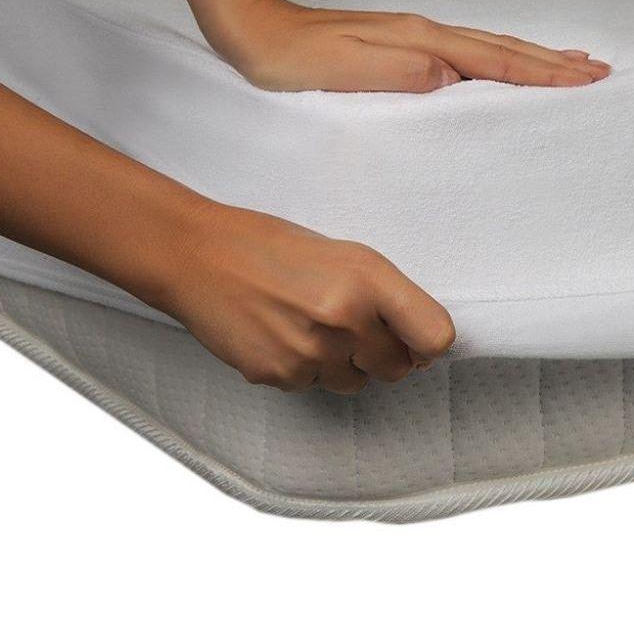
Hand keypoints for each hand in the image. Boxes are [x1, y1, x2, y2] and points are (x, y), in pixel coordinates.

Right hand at [162, 203, 455, 393]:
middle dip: (382, 356)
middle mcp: (345, 318)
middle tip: (352, 328)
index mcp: (368, 278)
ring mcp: (311, 352)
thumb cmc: (273, 248)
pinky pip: (311, 386)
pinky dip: (303, 368)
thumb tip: (421, 345)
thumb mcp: (345, 254)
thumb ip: (387, 296)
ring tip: (309, 325)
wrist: (197, 256)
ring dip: (341, 364)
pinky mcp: (279, 375)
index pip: (435, 337)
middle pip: (397, 370)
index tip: (415, 341)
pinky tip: (280, 334)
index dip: (427, 344)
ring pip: (354, 383)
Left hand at [206, 0, 611, 92]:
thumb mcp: (345, 73)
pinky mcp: (404, 44)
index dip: (544, 75)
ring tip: (570, 62)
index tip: (585, 82)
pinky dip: (500, 57)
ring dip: (534, 56)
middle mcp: (426, 35)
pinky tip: (501, 62)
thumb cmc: (291, 60)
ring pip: (491, 47)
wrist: (252, 29)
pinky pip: (469, 52)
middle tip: (598, 72)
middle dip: (554, 63)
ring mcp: (417, 36)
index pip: (496, 63)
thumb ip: (402, 74)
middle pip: (505, 48)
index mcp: (421, 43)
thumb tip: (453, 77)